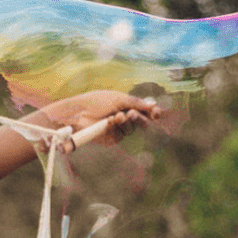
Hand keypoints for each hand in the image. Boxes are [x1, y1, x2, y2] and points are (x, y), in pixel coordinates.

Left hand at [41, 90, 162, 149]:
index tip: (158, 113)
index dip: (152, 113)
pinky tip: (108, 122)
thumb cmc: (97, 101)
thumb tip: (154, 105)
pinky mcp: (111, 139)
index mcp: (125, 106)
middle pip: (141, 122)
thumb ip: (137, 103)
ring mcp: (117, 129)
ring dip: (127, 121)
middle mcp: (123, 118)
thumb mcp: (119, 98)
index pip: (143, 111)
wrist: (79, 112)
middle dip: (140, 118)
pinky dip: (117, 127)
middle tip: (135, 114)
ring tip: (117, 116)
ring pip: (132, 129)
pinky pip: (122, 135)